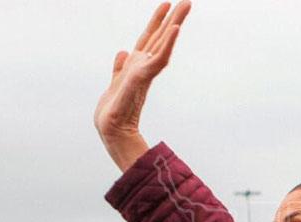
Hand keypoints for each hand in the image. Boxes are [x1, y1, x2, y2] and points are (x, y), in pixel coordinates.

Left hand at [94, 1, 191, 169]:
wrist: (111, 129)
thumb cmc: (113, 111)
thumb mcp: (115, 82)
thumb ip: (120, 67)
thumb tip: (123, 52)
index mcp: (137, 65)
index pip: (149, 38)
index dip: (157, 21)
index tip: (167, 4)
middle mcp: (144, 65)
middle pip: (161, 36)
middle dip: (174, 18)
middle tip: (188, 1)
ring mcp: (145, 71)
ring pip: (163, 43)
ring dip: (174, 25)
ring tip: (184, 8)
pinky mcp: (143, 78)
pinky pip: (159, 58)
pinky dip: (168, 44)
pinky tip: (174, 30)